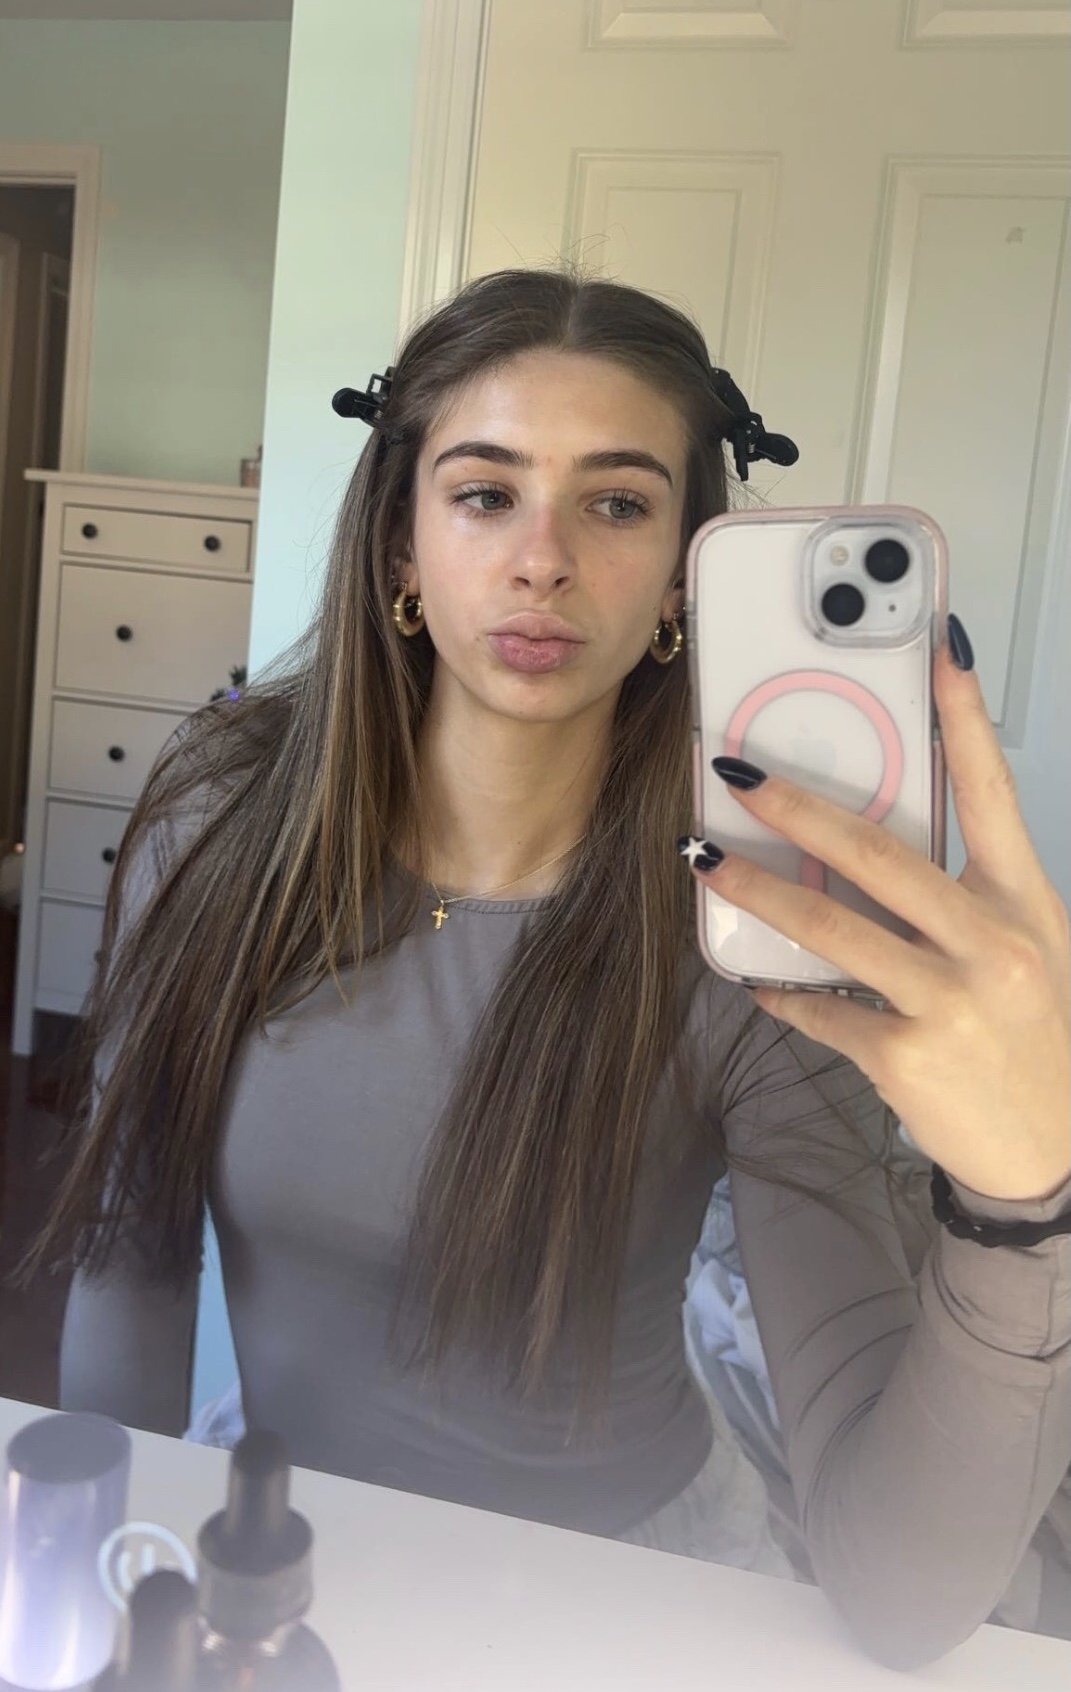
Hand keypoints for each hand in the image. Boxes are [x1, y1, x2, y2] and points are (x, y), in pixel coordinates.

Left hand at [689, 623, 1070, 1202]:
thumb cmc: (1031, 1035)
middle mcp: (992, 942)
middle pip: (881, 853)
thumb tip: (859, 848)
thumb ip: (958, 898)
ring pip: (831, 929)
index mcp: (1024, 901)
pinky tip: (753, 979)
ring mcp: (949, 1000)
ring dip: (758, 890)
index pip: (994, 789)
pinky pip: (822, 1010)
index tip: (939, 646)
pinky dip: (783, 993)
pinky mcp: (906, 1056)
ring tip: (704, 860)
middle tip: (740, 773)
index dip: (965, 715)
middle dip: (800, 808)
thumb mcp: (1021, 949)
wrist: (1055, 1151)